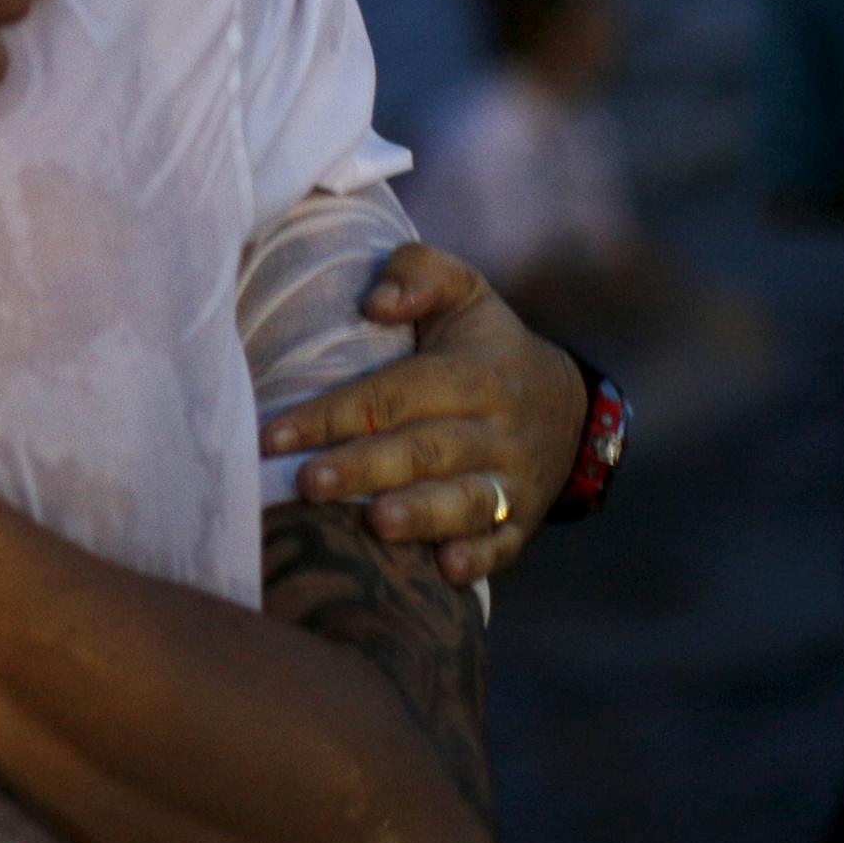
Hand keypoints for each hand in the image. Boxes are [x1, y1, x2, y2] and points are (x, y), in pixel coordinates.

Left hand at [259, 242, 582, 586]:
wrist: (569, 406)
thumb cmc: (485, 346)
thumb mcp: (464, 291)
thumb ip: (418, 273)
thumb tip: (374, 302)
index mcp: (473, 373)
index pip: (394, 393)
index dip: (335, 414)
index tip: (274, 436)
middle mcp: (494, 429)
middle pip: (424, 450)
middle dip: (365, 468)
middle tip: (309, 484)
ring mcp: (512, 480)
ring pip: (467, 501)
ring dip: (422, 515)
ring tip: (377, 525)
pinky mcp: (522, 522)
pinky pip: (503, 545)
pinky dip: (478, 559)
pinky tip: (446, 569)